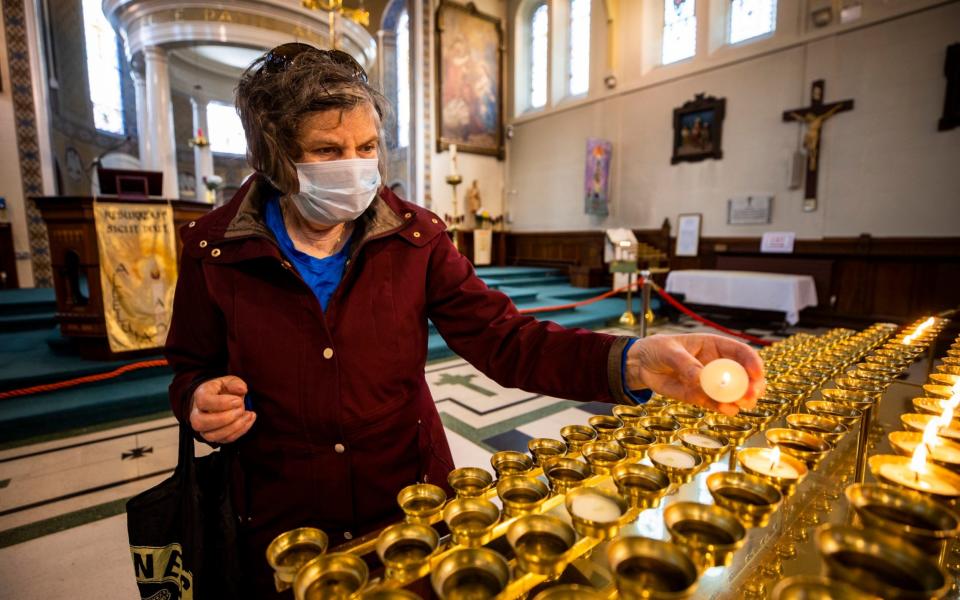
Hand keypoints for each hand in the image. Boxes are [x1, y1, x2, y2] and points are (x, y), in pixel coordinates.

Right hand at [189, 375, 255, 442]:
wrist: (218, 399)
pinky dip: (240, 431)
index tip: (238, 400)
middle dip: (225, 418)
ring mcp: (204, 428)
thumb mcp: (228, 381)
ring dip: (234, 427)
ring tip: (248, 415)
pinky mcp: (214, 437)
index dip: (222, 403)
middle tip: (241, 409)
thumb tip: (242, 389)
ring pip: (213, 435)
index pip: (204, 402)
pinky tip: (249, 420)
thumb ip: (235, 383)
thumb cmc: (222, 390)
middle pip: (202, 422)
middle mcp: (196, 415)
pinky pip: (226, 439)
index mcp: (200, 396)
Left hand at [625, 334, 764, 414]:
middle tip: (751, 395)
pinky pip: (718, 404)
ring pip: (735, 393)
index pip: (741, 353)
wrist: (641, 365)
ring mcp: (712, 383)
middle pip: (745, 376)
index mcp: (715, 346)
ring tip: (739, 404)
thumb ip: (685, 364)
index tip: (757, 373)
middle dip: (752, 385)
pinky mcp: (702, 397)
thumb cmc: (658, 349)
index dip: (752, 362)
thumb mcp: (669, 351)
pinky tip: (726, 409)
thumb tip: (700, 378)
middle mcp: (719, 365)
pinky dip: (724, 407)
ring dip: (741, 399)